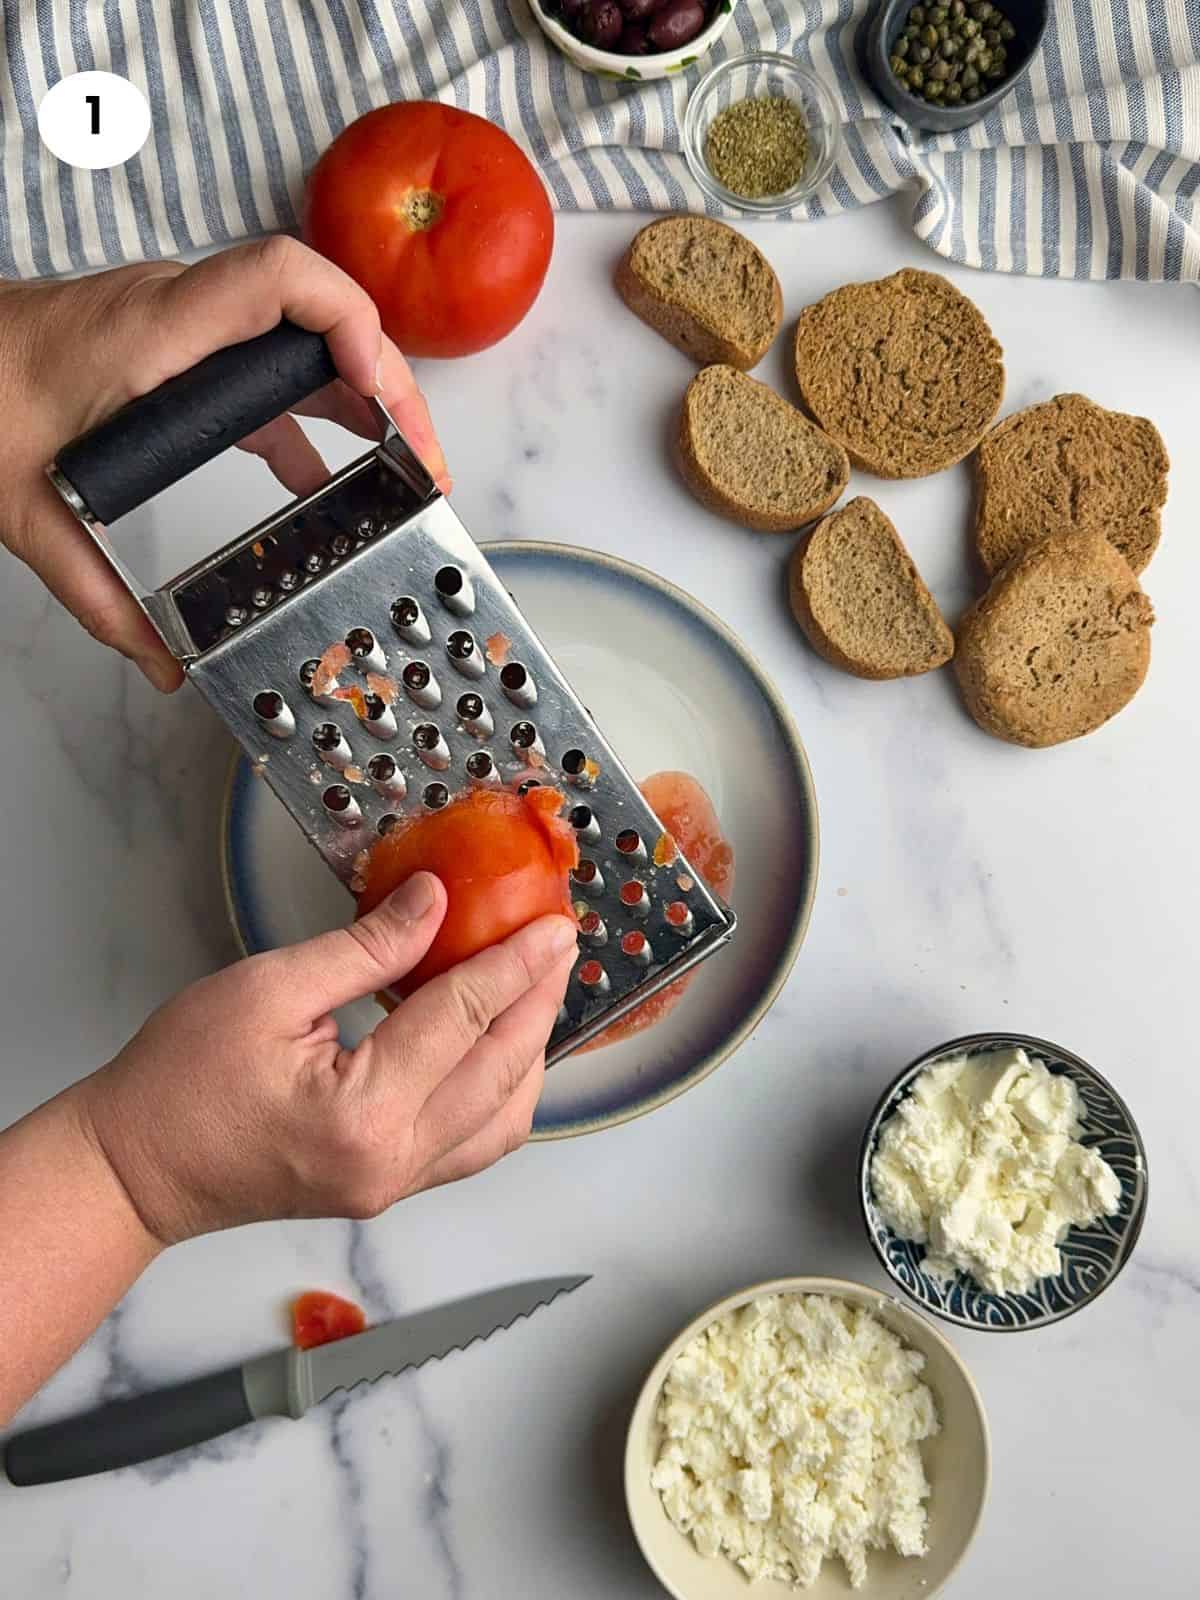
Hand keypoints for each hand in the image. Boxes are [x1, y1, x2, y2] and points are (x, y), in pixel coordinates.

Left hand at [0, 236, 449, 692]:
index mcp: (156, 332)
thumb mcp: (33, 512)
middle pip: (320, 316)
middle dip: (388, 384)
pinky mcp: (185, 353)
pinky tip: (325, 478)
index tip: (379, 392)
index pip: (280, 279)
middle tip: (424, 459)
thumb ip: (100, 599)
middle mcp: (185, 315)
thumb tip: (165, 663)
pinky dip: (310, 418)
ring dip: (361, 400)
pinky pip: (268, 372)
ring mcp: (189, 329)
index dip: (350, 324)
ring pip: (304, 343)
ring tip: (403, 468)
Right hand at [78, 875, 575, 1243]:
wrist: (134, 1169)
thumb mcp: (268, 988)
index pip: (463, 1021)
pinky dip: (499, 1091)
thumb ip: (366, 948)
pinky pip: (472, 1143)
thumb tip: (435, 902)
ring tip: (537, 990)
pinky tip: (498, 1046)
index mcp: (363, 1113)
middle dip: (539, 1002)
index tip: (554, 926)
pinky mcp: (388, 1187)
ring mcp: (395, 1184)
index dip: (514, 965)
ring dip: (529, 1053)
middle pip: (501, 1073)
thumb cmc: (177, 1083)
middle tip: (560, 947)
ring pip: (502, 1121)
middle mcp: (393, 1161)